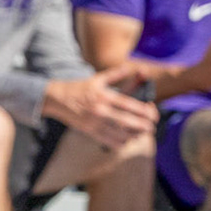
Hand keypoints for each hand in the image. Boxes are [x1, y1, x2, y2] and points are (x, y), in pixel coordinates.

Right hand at [42, 70, 157, 148]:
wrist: (57, 98)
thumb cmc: (79, 88)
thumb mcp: (97, 79)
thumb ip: (115, 74)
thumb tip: (130, 67)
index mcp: (104, 96)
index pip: (129, 105)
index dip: (144, 111)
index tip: (154, 115)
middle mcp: (101, 110)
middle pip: (127, 121)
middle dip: (143, 126)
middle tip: (152, 127)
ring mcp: (95, 122)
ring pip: (120, 134)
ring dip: (134, 136)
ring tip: (141, 134)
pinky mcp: (90, 132)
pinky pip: (109, 141)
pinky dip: (121, 142)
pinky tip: (127, 140)